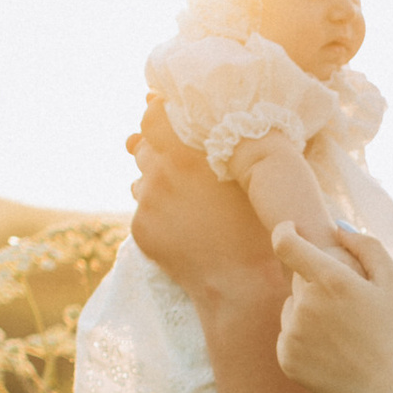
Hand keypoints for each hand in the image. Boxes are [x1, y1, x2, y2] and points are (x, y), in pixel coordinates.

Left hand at [129, 100, 275, 304]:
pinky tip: (182, 224)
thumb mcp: (245, 178)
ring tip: (184, 199)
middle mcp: (160, 174)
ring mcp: (147, 203)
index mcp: (187, 155)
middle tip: (180, 162)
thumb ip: (220, 147)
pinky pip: (142, 208)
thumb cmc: (253, 226)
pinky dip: (157, 211)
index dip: (155, 111)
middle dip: (157, 150)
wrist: (238, 282)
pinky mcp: (139, 229)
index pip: (152, 117)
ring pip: (141, 179)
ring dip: (156, 182)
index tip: (162, 110)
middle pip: (143, 147)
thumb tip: (201, 128)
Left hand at [274, 220, 392, 392]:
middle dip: (316, 282)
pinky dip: (305, 338)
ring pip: (292, 307)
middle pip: (297, 279)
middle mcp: (305, 306)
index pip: (287, 244)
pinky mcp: (286, 358)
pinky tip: (334, 351)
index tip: (289, 229)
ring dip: (309, 310)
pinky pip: (290, 334)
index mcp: (331, 281)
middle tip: (347, 305)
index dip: (285, 231)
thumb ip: (367, 246)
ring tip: (344, 333)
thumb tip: (338, 228)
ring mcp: (292, 334)